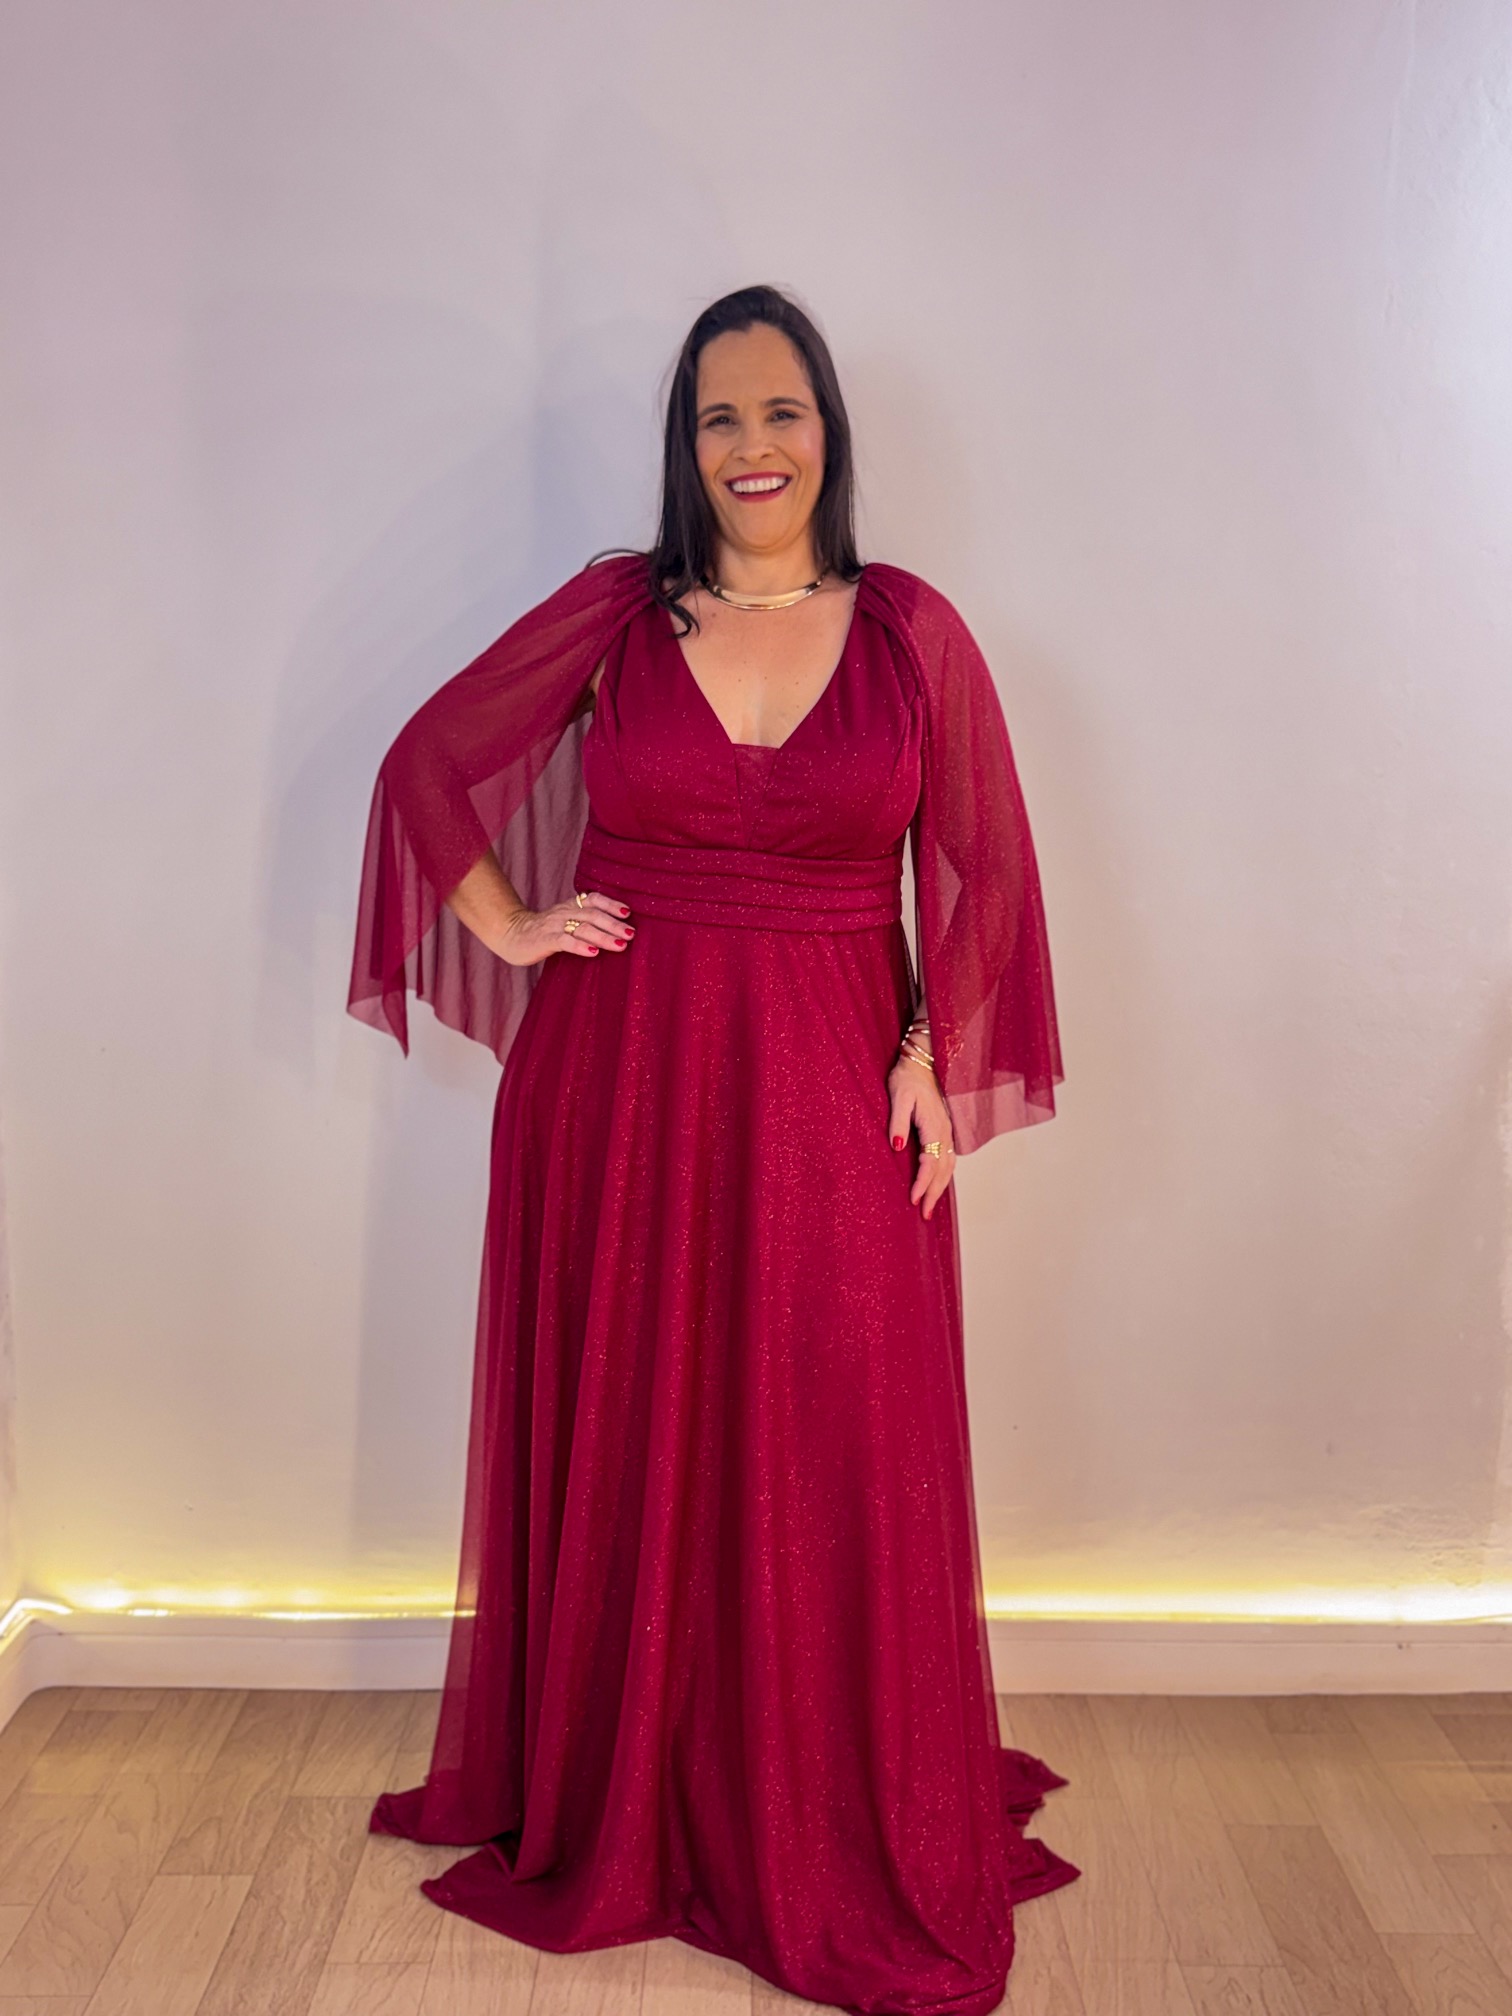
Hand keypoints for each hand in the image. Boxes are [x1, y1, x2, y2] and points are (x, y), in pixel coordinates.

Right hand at [492, 890, 634, 966]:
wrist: (511, 934)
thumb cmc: (544, 931)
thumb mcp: (565, 921)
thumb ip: (585, 922)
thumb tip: (616, 932)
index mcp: (571, 906)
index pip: (594, 899)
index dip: (611, 904)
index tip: (628, 912)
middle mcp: (564, 912)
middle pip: (593, 914)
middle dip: (614, 924)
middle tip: (631, 933)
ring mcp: (554, 925)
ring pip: (583, 927)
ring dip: (604, 936)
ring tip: (621, 944)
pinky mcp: (545, 940)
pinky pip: (565, 941)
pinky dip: (581, 946)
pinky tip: (594, 952)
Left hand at [887, 1054, 956, 1218]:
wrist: (923, 1060)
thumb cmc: (907, 1077)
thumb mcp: (898, 1096)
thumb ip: (897, 1121)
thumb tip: (896, 1146)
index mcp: (933, 1125)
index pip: (931, 1161)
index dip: (923, 1183)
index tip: (913, 1200)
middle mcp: (945, 1130)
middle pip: (943, 1169)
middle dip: (934, 1193)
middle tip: (923, 1214)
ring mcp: (947, 1130)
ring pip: (949, 1165)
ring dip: (940, 1187)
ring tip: (930, 1206)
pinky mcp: (944, 1129)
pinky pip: (948, 1157)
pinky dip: (944, 1175)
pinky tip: (936, 1183)